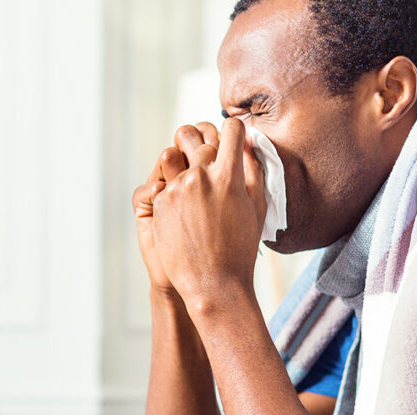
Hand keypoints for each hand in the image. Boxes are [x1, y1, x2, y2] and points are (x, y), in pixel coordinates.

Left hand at [150, 118, 267, 307]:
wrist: (212, 283)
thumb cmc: (240, 247)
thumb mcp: (256, 207)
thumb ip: (253, 169)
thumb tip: (248, 144)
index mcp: (229, 175)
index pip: (231, 129)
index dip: (233, 130)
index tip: (231, 137)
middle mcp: (201, 176)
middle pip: (196, 135)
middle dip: (201, 141)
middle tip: (204, 155)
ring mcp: (177, 188)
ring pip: (175, 156)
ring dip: (183, 164)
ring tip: (192, 185)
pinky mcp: (160, 202)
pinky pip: (165, 182)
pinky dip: (173, 190)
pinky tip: (184, 212)